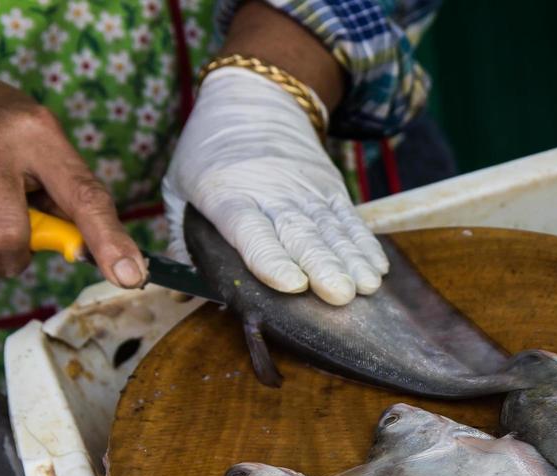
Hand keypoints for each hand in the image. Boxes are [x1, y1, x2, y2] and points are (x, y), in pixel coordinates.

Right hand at [0, 69, 145, 285]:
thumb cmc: (8, 135)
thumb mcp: (46, 152)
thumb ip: (67, 202)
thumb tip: (88, 254)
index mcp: (40, 136)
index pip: (84, 197)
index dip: (108, 241)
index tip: (129, 276)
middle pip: (7, 236)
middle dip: (11, 259)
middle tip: (11, 246)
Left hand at [162, 67, 387, 305]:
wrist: (253, 99)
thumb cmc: (207, 152)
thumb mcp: (179, 186)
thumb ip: (182, 238)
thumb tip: (181, 292)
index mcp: (226, 195)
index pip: (250, 230)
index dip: (271, 258)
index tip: (292, 284)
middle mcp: (271, 193)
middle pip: (300, 233)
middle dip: (322, 265)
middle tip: (339, 295)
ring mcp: (306, 191)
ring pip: (331, 229)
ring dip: (351, 260)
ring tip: (365, 287)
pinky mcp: (330, 188)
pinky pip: (350, 220)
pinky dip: (365, 244)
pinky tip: (376, 268)